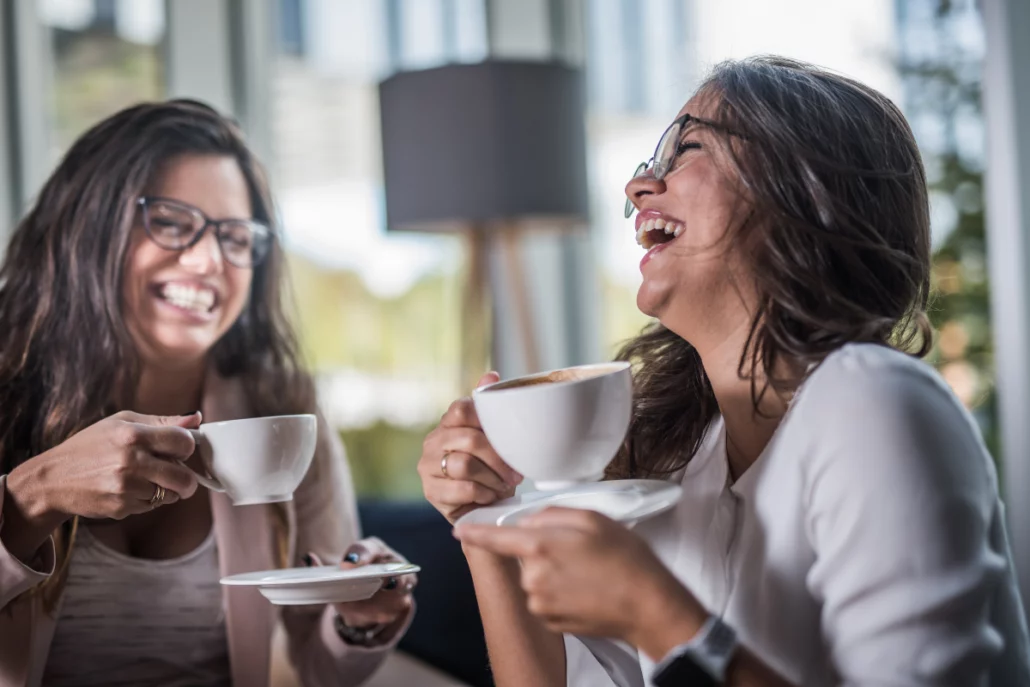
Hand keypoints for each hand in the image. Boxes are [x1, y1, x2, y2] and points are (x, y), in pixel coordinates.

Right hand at [7, 411, 200, 523]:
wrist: (53, 479)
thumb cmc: (90, 446)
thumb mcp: (122, 422)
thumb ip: (162, 422)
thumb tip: (195, 418)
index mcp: (132, 434)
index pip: (183, 442)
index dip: (187, 446)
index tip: (180, 450)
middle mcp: (130, 461)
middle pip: (184, 478)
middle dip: (187, 479)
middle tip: (178, 475)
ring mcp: (126, 487)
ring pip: (170, 495)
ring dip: (165, 489)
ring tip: (145, 478)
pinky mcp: (121, 508)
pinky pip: (152, 506)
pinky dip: (147, 500)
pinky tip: (129, 489)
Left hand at [311, 537, 416, 638]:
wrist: (370, 598)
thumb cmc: (353, 579)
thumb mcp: (337, 576)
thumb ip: (321, 569)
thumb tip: (307, 559)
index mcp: (372, 549)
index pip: (367, 548)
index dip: (358, 556)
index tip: (346, 565)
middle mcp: (391, 562)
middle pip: (394, 566)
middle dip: (389, 575)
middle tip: (382, 583)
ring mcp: (400, 582)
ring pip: (399, 588)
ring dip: (388, 594)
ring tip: (371, 601)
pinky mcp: (402, 601)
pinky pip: (393, 607)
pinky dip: (382, 611)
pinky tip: (369, 615)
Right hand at [419, 372, 522, 523]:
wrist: (480, 506)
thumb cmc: (490, 469)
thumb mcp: (494, 438)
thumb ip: (490, 408)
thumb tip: (492, 375)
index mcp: (448, 423)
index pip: (462, 408)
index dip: (486, 421)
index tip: (507, 438)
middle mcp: (433, 441)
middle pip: (470, 439)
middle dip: (499, 459)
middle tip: (515, 473)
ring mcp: (428, 465)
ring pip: (465, 464)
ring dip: (492, 478)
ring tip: (502, 485)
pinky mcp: (431, 491)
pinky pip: (463, 488)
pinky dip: (483, 494)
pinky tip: (489, 496)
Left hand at [454, 507, 706, 651]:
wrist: (648, 606)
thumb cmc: (626, 559)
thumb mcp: (592, 519)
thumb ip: (552, 514)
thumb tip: (530, 521)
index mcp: (540, 545)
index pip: (495, 537)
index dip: (475, 531)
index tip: (460, 529)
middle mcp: (534, 577)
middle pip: (524, 555)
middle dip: (544, 549)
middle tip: (580, 550)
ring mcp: (541, 603)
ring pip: (536, 577)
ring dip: (554, 572)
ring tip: (588, 571)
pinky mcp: (551, 621)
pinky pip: (547, 598)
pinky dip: (561, 591)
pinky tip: (586, 589)